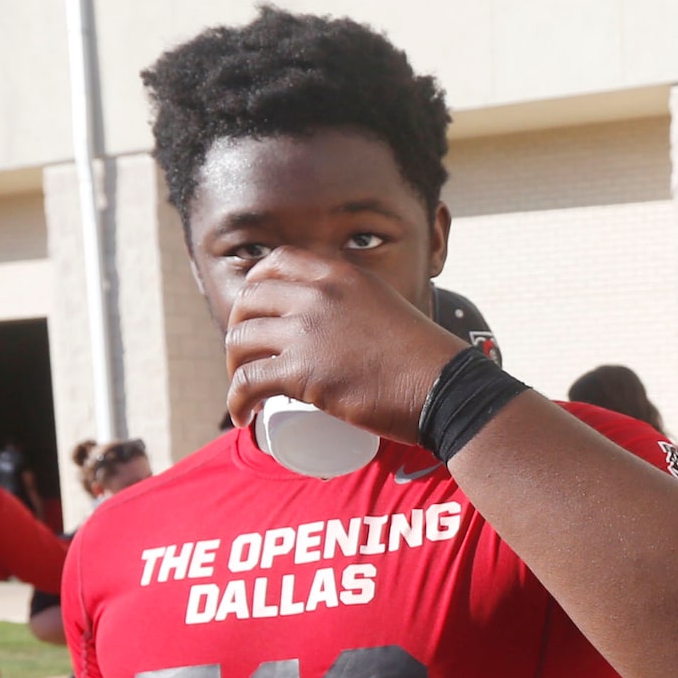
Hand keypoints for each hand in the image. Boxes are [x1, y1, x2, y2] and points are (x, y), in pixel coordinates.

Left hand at [222, 247, 463, 438]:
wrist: (444, 388)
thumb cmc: (424, 358)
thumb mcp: (387, 306)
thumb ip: (363, 304)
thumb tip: (348, 322)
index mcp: (340, 273)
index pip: (277, 262)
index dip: (256, 286)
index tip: (257, 312)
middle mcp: (318, 293)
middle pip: (249, 299)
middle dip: (238, 326)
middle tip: (250, 355)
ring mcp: (307, 331)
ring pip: (240, 340)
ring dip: (234, 366)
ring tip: (244, 387)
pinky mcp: (303, 371)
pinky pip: (248, 381)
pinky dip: (236, 400)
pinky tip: (241, 415)